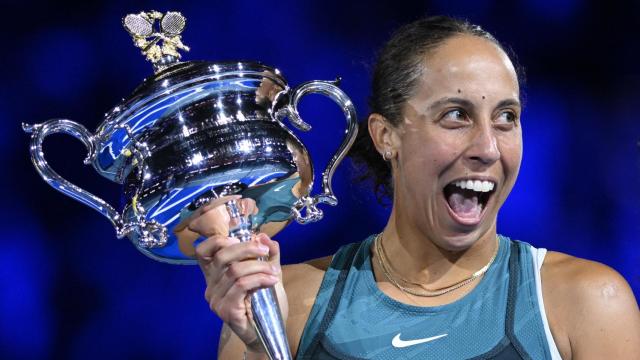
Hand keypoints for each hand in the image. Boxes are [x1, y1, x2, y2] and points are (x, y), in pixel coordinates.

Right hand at [187, 196, 287, 351]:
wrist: (267, 332)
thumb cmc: (264, 303)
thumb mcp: (266, 273)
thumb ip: (267, 255)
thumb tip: (263, 235)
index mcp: (215, 275)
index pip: (203, 251)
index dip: (219, 240)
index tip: (242, 239)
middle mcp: (210, 286)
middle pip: (222, 256)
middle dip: (246, 248)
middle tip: (265, 250)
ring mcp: (216, 300)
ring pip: (235, 271)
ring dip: (259, 266)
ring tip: (274, 271)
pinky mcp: (225, 310)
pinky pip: (241, 286)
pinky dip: (259, 279)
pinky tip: (272, 280)